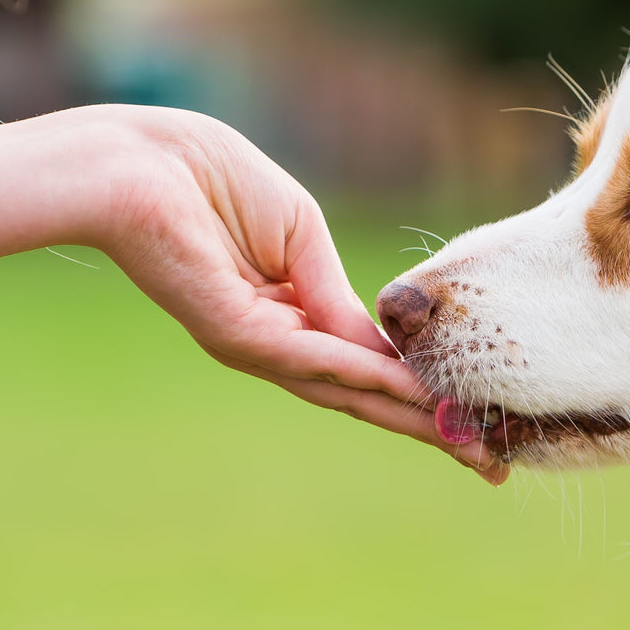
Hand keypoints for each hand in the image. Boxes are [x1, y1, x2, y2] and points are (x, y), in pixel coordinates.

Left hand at [88, 108, 508, 482]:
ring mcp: (254, 345)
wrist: (140, 162)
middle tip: (489, 467)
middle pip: (362, 397)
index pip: (364, 367)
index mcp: (289, 317)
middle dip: (427, 428)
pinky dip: (365, 376)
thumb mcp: (300, 235)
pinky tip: (411, 391)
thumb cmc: (210, 178)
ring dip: (411, 417)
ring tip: (468, 444)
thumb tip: (383, 347)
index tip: (474, 419)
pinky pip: (314, 359)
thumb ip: (337, 293)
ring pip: (345, 391)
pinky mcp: (235, 334)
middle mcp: (274, 344)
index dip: (420, 392)